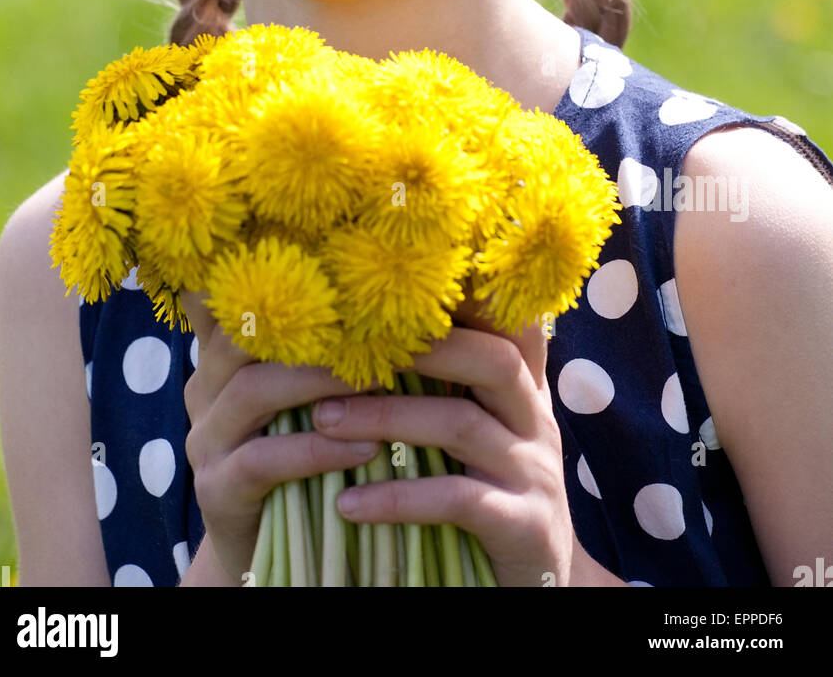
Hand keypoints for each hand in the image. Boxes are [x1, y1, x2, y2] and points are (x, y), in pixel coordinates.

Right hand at [180, 290, 382, 584]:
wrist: (265, 544)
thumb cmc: (296, 450)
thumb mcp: (295, 393)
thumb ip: (310, 345)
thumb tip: (372, 289)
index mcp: (221, 356)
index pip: (225, 297)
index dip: (263, 276)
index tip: (320, 257)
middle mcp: (203, 388)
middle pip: (239, 335)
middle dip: (309, 325)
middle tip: (371, 322)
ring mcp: (205, 440)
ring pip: (252, 391)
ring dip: (320, 381)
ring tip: (378, 379)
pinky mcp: (217, 489)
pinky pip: (264, 460)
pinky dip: (319, 450)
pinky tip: (367, 446)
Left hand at [311, 293, 576, 586]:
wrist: (541, 582)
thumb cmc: (493, 490)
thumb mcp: (485, 427)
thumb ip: (456, 378)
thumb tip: (383, 321)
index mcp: (524, 389)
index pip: (508, 322)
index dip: (467, 295)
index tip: (399, 280)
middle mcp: (536, 420)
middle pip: (492, 359)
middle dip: (418, 348)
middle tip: (344, 347)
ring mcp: (535, 473)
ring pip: (462, 425)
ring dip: (386, 416)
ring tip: (323, 419)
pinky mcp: (524, 526)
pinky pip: (457, 500)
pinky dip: (398, 497)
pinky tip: (348, 502)